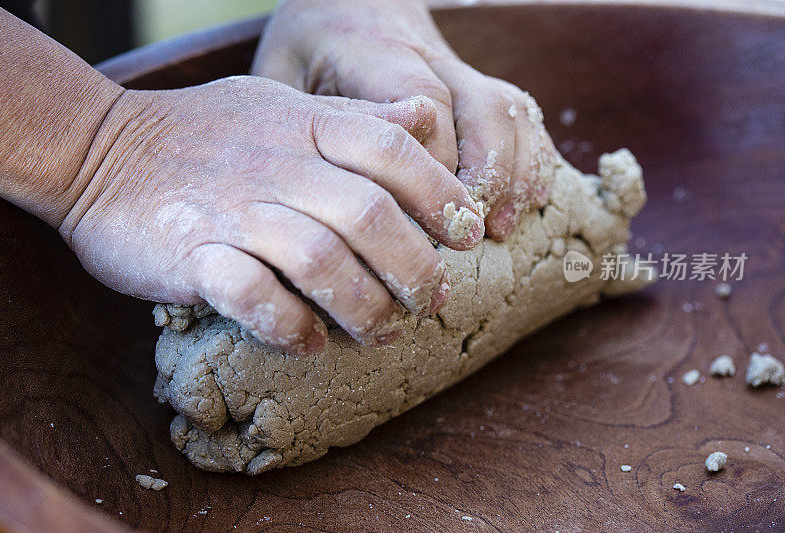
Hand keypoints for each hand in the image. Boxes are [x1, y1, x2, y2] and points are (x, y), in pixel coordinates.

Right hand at [60, 76, 484, 355]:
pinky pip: (253, 297)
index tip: (467, 235)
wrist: (95, 150)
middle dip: (416, 267)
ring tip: (382, 332)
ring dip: (364, 306)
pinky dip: (290, 325)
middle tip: (432, 301)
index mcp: (304, 126)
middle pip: (370, 216)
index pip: (394, 150)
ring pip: (322, 261)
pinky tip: (310, 341)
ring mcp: (235, 211)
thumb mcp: (280, 105)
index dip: (441, 194)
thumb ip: (352, 115)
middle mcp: (278, 166)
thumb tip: (422, 116)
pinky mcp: (193, 256)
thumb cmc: (201, 134)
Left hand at [253, 0, 554, 239]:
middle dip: (482, 174)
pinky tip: (526, 201)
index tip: (422, 217)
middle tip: (469, 234)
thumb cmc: (306, 50)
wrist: (346, 3)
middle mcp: (424, 56)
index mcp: (372, 52)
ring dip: (511, 170)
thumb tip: (311, 201)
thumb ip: (293, 126)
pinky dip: (530, 157)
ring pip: (504, 108)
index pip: (421, 101)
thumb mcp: (279, 75)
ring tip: (501, 226)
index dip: (432, 162)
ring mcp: (456, 68)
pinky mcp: (473, 83)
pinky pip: (517, 111)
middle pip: (475, 106)